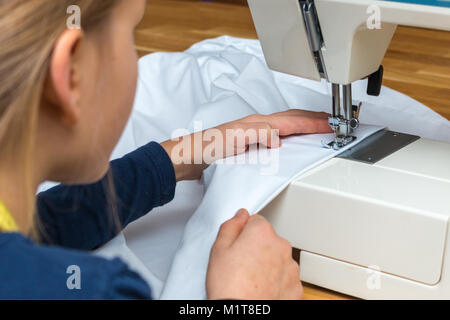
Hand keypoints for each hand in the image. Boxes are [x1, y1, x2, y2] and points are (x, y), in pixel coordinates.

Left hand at [161, 109, 331, 180]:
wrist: (191, 156)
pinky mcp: (251, 143)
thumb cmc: (209, 146)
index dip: (314, 122)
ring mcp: (255, 133)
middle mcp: (259, 125)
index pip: (293, 121)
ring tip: (318, 127)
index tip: (331, 124)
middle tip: (331, 122)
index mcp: (259, 122)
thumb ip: (259, 134)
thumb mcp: (236, 137)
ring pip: (287, 125)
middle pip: (293, 118)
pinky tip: (292, 142)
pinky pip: (278, 135)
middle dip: (314, 119)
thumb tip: (279, 138)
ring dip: (305, 125)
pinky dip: (292, 135)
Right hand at [206, 209, 302, 299]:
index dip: (243, 234)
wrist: (243, 314)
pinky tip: (262, 289)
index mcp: (262, 232)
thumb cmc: (229, 285)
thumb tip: (240, 215)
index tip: (236, 246)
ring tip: (250, 279)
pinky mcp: (296, 286)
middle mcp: (281, 246)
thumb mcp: (218, 249)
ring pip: (278, 258)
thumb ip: (231, 226)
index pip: (255, 221)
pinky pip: (285, 277)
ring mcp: (291, 267)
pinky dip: (277, 281)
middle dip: (256, 248)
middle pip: (268, 239)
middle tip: (240, 264)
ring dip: (268, 264)